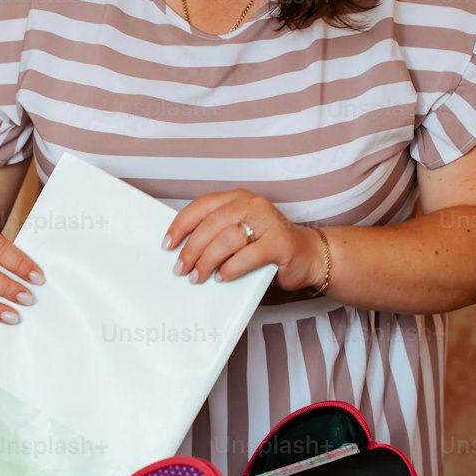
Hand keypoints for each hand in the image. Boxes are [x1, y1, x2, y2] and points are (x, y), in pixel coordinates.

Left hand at [164, 190, 328, 293]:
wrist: (308, 255)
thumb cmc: (268, 246)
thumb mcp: (239, 233)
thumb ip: (216, 235)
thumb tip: (182, 253)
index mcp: (238, 198)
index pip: (202, 206)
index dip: (181, 225)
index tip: (167, 244)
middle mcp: (252, 204)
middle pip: (211, 224)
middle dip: (191, 249)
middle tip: (180, 269)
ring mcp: (268, 221)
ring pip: (227, 239)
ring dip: (207, 261)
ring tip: (198, 277)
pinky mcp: (280, 242)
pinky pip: (248, 255)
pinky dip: (231, 268)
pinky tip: (222, 277)